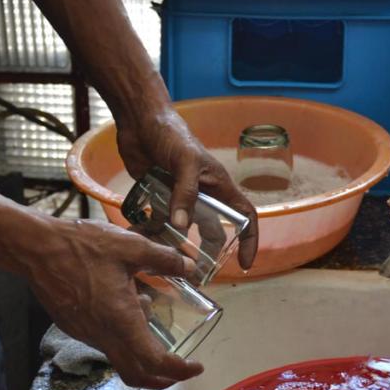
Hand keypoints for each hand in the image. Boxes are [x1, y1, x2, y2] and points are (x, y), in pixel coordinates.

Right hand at [24, 217, 204, 388]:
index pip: (153, 362)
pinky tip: (128, 304)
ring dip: (143, 354)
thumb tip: (189, 266)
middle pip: (135, 374)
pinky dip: (124, 337)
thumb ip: (163, 258)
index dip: (178, 371)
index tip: (196, 367)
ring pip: (120, 359)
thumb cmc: (81, 246)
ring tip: (154, 319)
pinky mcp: (75, 326)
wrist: (35, 249)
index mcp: (120, 320)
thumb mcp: (130, 246)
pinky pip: (105, 343)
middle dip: (163, 379)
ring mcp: (86, 333)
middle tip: (182, 368)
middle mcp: (103, 335)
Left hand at [116, 104, 258, 269]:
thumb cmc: (171, 133)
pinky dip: (155, 231)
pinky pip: (160, 220)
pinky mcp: (158, 195)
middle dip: (208, 249)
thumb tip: (182, 227)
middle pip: (213, 227)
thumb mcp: (185, 162)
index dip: (250, 239)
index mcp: (219, 185)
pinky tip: (146, 241)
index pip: (245, 215)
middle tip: (197, 270)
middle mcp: (202, 193)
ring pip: (185, 227)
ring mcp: (180, 195)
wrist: (140, 120)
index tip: (245, 264)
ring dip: (179, 243)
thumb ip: (185, 193)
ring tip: (170, 261)